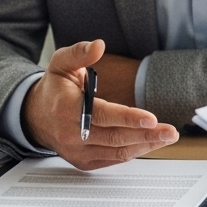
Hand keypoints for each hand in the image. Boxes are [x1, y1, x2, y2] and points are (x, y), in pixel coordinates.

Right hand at [21, 40, 177, 169]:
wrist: (35, 116)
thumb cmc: (55, 88)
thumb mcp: (61, 63)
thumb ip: (80, 53)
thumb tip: (98, 45)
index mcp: (67, 109)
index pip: (102, 116)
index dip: (128, 118)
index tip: (152, 118)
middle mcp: (72, 134)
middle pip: (115, 138)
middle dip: (146, 135)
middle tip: (170, 132)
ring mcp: (77, 151)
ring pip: (117, 152)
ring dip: (145, 145)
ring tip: (167, 137)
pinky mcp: (83, 161)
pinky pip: (113, 160)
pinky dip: (133, 152)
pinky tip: (150, 144)